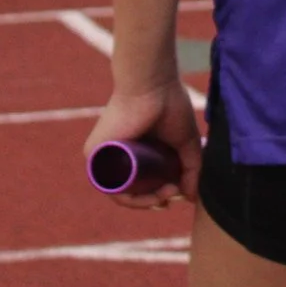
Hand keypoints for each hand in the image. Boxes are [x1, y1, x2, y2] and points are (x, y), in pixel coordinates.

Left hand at [83, 80, 201, 209]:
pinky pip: (110, 188)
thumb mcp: (186, 143)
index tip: (178, 192)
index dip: (160, 193)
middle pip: (134, 190)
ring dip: (146, 201)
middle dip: (155, 199)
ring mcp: (104, 155)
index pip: (144, 182)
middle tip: (173, 194)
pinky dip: (130, 198)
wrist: (153, 85)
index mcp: (137, 150)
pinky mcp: (93, 154)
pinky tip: (150, 195)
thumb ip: (192, 169)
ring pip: (122, 193)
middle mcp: (118, 154)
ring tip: (166, 194)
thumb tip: (191, 197)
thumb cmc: (170, 104)